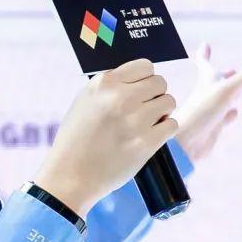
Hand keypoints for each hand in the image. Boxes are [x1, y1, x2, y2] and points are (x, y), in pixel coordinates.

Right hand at [35, 58, 177, 217]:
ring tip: (147, 123)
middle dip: (156, 95)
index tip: (140, 90)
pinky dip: (165, 130)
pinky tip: (151, 136)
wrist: (70, 175)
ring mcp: (134, 121)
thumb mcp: (86, 100)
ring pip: (169, 102)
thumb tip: (140, 78)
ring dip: (162, 112)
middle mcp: (120, 98)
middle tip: (145, 109)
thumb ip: (111, 86)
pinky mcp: (145, 143)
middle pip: (160, 83)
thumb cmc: (77, 138)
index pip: (145, 66)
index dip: (145, 78)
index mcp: (104, 83)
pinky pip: (171, 125)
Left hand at [173, 43, 241, 164]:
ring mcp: (211, 111)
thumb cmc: (202, 111)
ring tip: (238, 91)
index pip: (205, 63)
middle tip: (231, 69)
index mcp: (207, 81)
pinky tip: (234, 113)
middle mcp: (208, 94)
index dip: (205, 53)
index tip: (205, 45)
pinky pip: (224, 118)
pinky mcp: (215, 127)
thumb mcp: (229, 89)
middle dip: (224, 74)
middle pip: (216, 80)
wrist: (187, 143)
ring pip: (222, 99)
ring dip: (229, 93)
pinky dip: (230, 114)